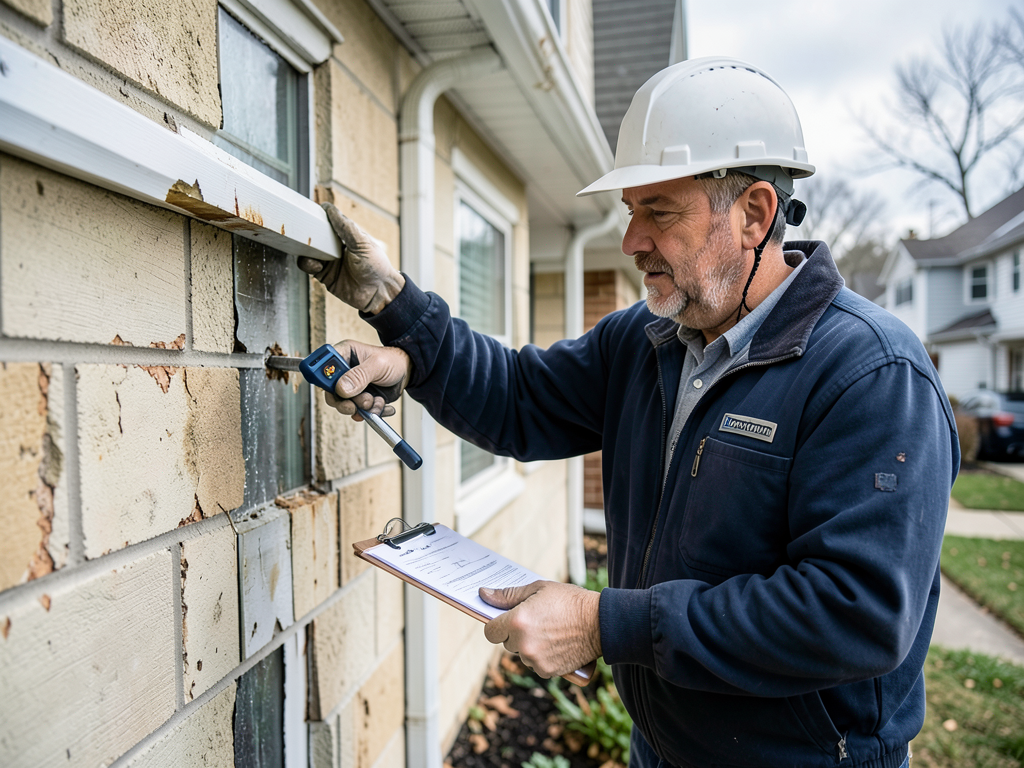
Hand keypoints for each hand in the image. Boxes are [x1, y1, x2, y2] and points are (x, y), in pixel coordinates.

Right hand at [298, 203, 405, 313]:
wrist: (379, 294)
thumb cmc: (376, 266)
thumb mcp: (362, 243)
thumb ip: (345, 227)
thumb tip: (329, 209)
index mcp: (347, 236)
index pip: (330, 222)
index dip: (321, 216)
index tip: (312, 210)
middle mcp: (337, 247)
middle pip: (316, 235)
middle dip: (309, 231)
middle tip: (304, 228)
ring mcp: (329, 261)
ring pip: (309, 250)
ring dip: (306, 248)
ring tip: (311, 249)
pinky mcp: (324, 275)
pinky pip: (308, 266)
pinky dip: (307, 263)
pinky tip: (318, 265)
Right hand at [323, 340, 411, 420]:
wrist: (406, 372)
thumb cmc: (392, 360)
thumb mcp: (377, 364)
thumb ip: (359, 376)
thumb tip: (341, 389)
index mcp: (343, 355)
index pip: (324, 367)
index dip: (324, 380)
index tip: (335, 389)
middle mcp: (344, 373)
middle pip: (331, 392)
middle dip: (344, 402)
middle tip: (353, 406)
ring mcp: (352, 388)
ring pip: (345, 405)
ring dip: (361, 407)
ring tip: (374, 400)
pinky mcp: (360, 399)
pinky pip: (360, 411)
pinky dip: (371, 412)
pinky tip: (381, 405)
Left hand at [480, 581, 601, 678]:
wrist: (601, 622)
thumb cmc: (570, 601)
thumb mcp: (538, 589)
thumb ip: (508, 595)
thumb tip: (483, 594)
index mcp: (517, 622)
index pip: (490, 631)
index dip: (497, 625)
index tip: (506, 620)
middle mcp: (523, 644)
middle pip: (506, 643)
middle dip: (516, 633)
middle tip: (537, 621)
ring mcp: (535, 660)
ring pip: (522, 654)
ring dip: (529, 646)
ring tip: (550, 631)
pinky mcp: (547, 671)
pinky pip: (536, 665)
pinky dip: (542, 658)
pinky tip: (556, 644)